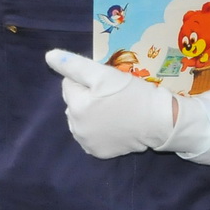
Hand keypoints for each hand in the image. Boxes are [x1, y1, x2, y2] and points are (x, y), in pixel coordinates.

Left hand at [46, 49, 203, 157]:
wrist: (160, 121)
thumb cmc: (134, 94)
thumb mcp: (104, 74)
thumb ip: (74, 65)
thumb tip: (49, 56)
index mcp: (76, 106)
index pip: (69, 84)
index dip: (88, 80)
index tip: (108, 84)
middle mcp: (76, 128)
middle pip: (75, 103)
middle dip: (88, 97)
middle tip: (112, 96)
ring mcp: (87, 143)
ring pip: (81, 119)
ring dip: (92, 113)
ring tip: (115, 110)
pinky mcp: (99, 152)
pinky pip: (91, 135)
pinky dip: (100, 129)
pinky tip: (115, 124)